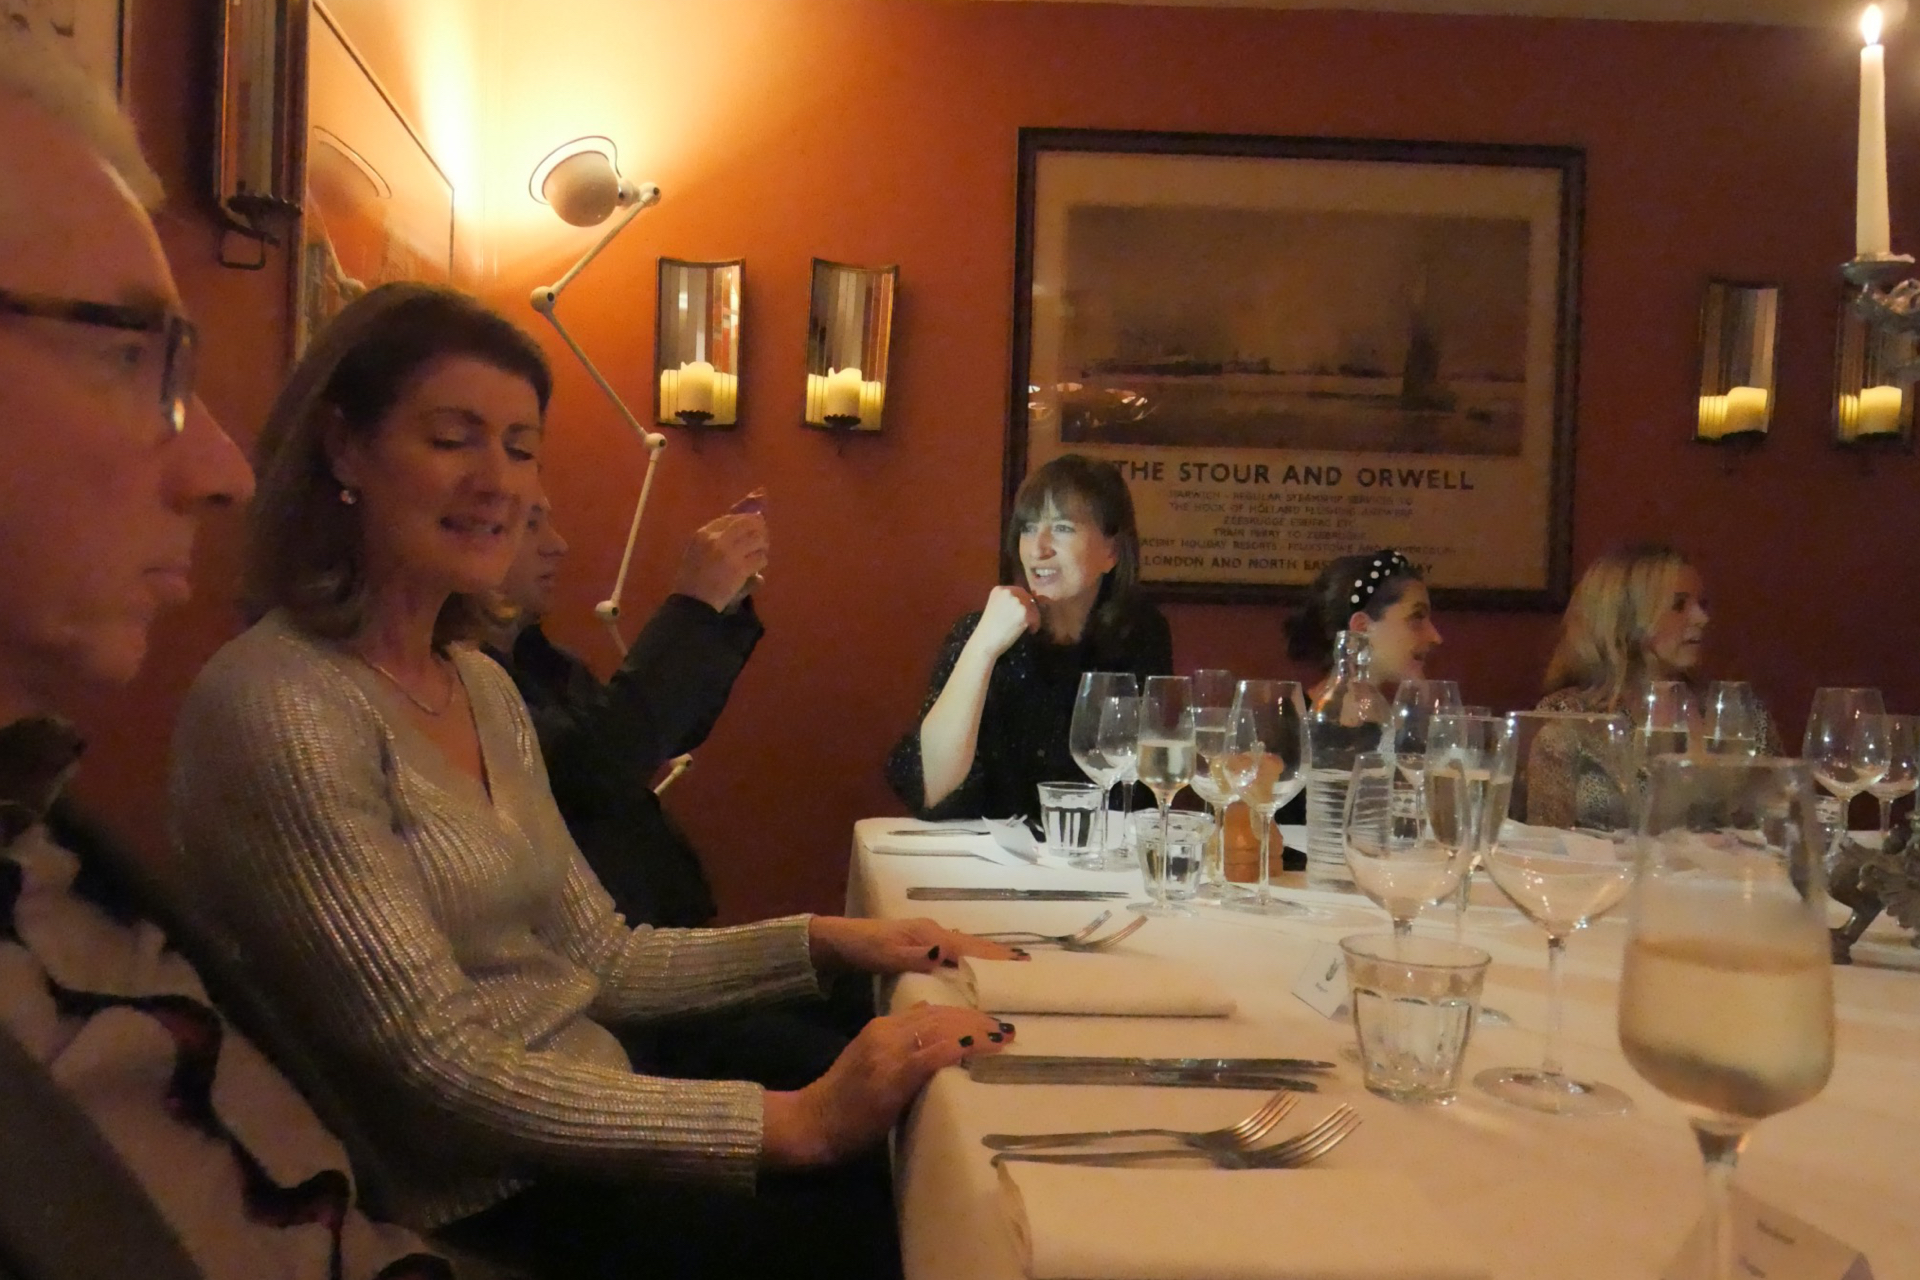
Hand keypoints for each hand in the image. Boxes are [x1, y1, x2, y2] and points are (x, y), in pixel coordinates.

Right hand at [673, 501, 768, 612]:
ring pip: (758, 539)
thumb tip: (740, 530)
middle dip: (759, 529)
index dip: (745, 521)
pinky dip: (761, 562)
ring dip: (762, 546)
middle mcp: (716, 539)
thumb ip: (714, 540)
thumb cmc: (691, 580)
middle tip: (761, 539)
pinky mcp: (740, 569)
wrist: (693, 603)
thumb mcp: (696, 552)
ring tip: (759, 554)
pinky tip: (756, 570)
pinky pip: (760, 558)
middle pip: (748, 523)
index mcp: (703, 534)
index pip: (731, 518)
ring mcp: (729, 553)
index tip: (752, 527)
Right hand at [761, 1002, 1013, 1165]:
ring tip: (1003, 1035)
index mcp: (882, 1027)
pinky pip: (936, 1052)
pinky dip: (964, 1045)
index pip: (931, 1009)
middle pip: (941, 1014)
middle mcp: (887, 1030)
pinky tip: (985, 1046)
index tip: (989, 1021)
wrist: (813, 1123)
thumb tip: (930, 1024)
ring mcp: (889, 1050)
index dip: (963, 1013)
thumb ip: (899, 1043)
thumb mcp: (872, 1062)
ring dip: (977, 1029)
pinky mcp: (894, 1074)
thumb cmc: (844, 1102)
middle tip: (1005, 1027)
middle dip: (976, 1018)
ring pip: (942, 1027)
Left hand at [806, 916, 1025, 974]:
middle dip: (999, 956)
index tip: (1023, 964)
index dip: (996, 956)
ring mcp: (928, 940)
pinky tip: (977, 973)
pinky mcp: (922, 948)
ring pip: (965, 950)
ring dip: (987, 959)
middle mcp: (934, 934)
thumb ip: (915, 956)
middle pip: (973, 946)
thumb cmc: (863, 949)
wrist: (837, 943)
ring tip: (1012, 972)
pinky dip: (971, 961)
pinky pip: (955, 955)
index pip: (970, 947)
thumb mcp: (885, 954)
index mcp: (929, 936)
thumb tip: (946, 954)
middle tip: (1028, 970)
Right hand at [970, 585, 1039, 658]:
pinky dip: (1034, 626)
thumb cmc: (988, 628)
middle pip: (1027, 598)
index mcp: (999, 590)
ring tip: (1027, 627)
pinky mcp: (1024, 614)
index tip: (1023, 610)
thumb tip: (1025, 602)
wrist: (985, 641)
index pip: (1018, 591)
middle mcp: (1008, 593)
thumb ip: (1007, 602)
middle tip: (1028, 619)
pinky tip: (1029, 631)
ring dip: (1032, 618)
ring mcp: (1017, 603)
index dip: (1023, 601)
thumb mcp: (994, 607)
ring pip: (1033, 608)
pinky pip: (1035, 618)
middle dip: (1029, 609)